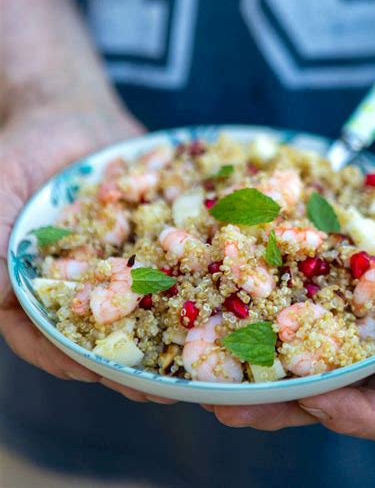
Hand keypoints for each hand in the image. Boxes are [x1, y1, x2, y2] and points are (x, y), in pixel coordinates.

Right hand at [0, 102, 174, 403]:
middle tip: (164, 390)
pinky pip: (173, 262)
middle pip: (103, 331)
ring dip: (169, 331)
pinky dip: (194, 278)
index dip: (64, 356)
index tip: (96, 374)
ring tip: (201, 359)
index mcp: (37, 282)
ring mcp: (121, 260)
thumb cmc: (24, 146)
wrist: (71, 111)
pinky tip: (223, 293)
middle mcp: (83, 279)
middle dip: (131, 361)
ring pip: (144, 305)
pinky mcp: (152, 237)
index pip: (40, 331)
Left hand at [207, 166, 374, 438]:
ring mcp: (344, 317)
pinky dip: (257, 306)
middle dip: (279, 404)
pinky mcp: (322, 284)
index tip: (314, 400)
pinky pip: (288, 300)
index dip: (350, 415)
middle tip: (229, 408)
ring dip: (254, 366)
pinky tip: (218, 302)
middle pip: (326, 394)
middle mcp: (374, 350)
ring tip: (206, 372)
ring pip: (295, 354)